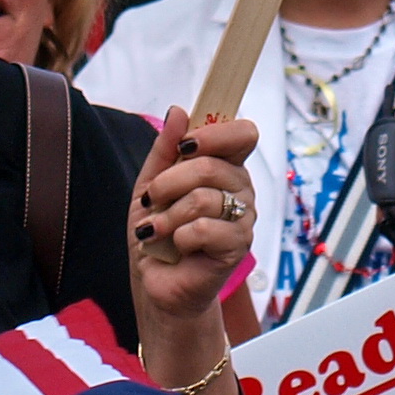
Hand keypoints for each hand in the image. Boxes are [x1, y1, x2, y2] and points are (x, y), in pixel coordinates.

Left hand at [129, 108, 261, 333]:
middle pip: (211, 165)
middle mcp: (240, 189)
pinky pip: (204, 228)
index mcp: (226, 168)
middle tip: (152, 200)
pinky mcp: (237, 247)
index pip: (243, 134)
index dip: (216, 133)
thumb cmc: (158, 234)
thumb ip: (165, 149)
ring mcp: (243, 219)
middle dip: (169, 183)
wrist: (156, 283)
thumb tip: (178, 111)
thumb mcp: (150, 185)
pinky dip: (177, 237)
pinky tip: (174, 247)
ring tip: (158, 230)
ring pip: (204, 197)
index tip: (184, 146)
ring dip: (168, 215)